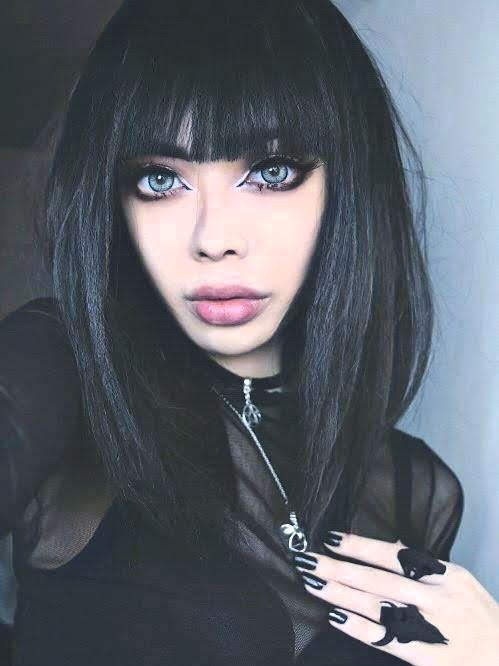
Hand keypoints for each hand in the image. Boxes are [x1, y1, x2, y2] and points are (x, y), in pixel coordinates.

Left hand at [293, 532, 498, 665]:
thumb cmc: (483, 623)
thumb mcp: (460, 586)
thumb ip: (425, 568)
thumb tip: (391, 544)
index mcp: (448, 575)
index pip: (396, 555)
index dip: (362, 546)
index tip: (332, 538)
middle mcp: (440, 598)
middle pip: (380, 579)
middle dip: (340, 568)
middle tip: (308, 559)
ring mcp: (435, 629)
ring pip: (379, 606)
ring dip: (341, 594)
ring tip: (313, 583)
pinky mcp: (431, 659)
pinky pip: (388, 640)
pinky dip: (360, 628)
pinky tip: (336, 618)